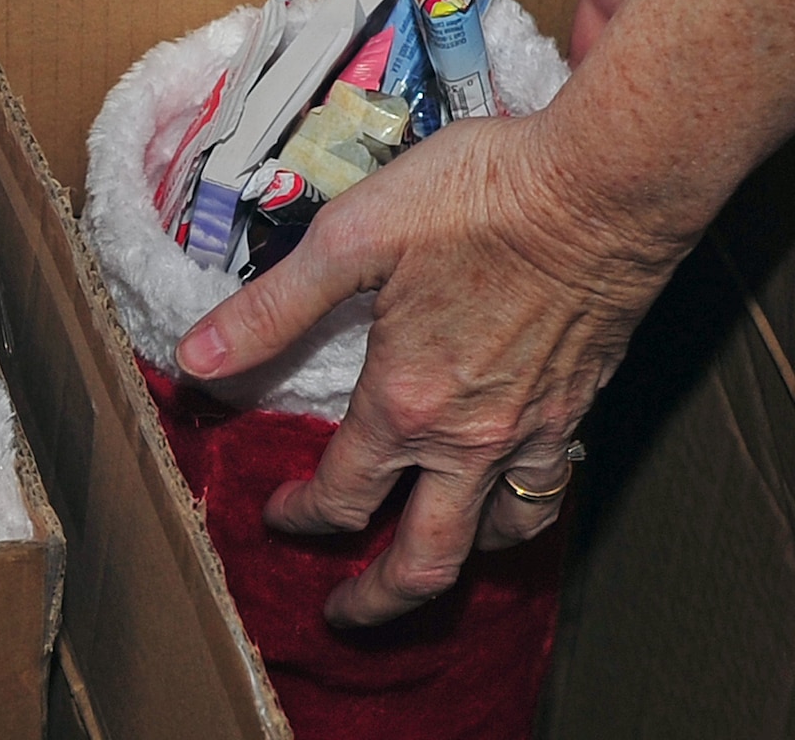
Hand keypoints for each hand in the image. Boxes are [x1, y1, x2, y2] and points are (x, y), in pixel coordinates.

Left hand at [174, 112, 684, 626]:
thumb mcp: (349, 240)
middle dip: (378, 599)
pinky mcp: (581, 406)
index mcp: (406, 404)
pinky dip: (519, 512)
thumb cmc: (476, 198)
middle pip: (426, 559)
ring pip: (498, 534)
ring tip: (426, 561)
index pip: (342, 495)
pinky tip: (505, 493)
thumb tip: (196, 363)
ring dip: (455, 560)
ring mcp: (535, 430)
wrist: (603, 185)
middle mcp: (473, 438)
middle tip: (344, 615)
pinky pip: (549, 489)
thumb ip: (270, 310)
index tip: (277, 514)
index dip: (301, 515)